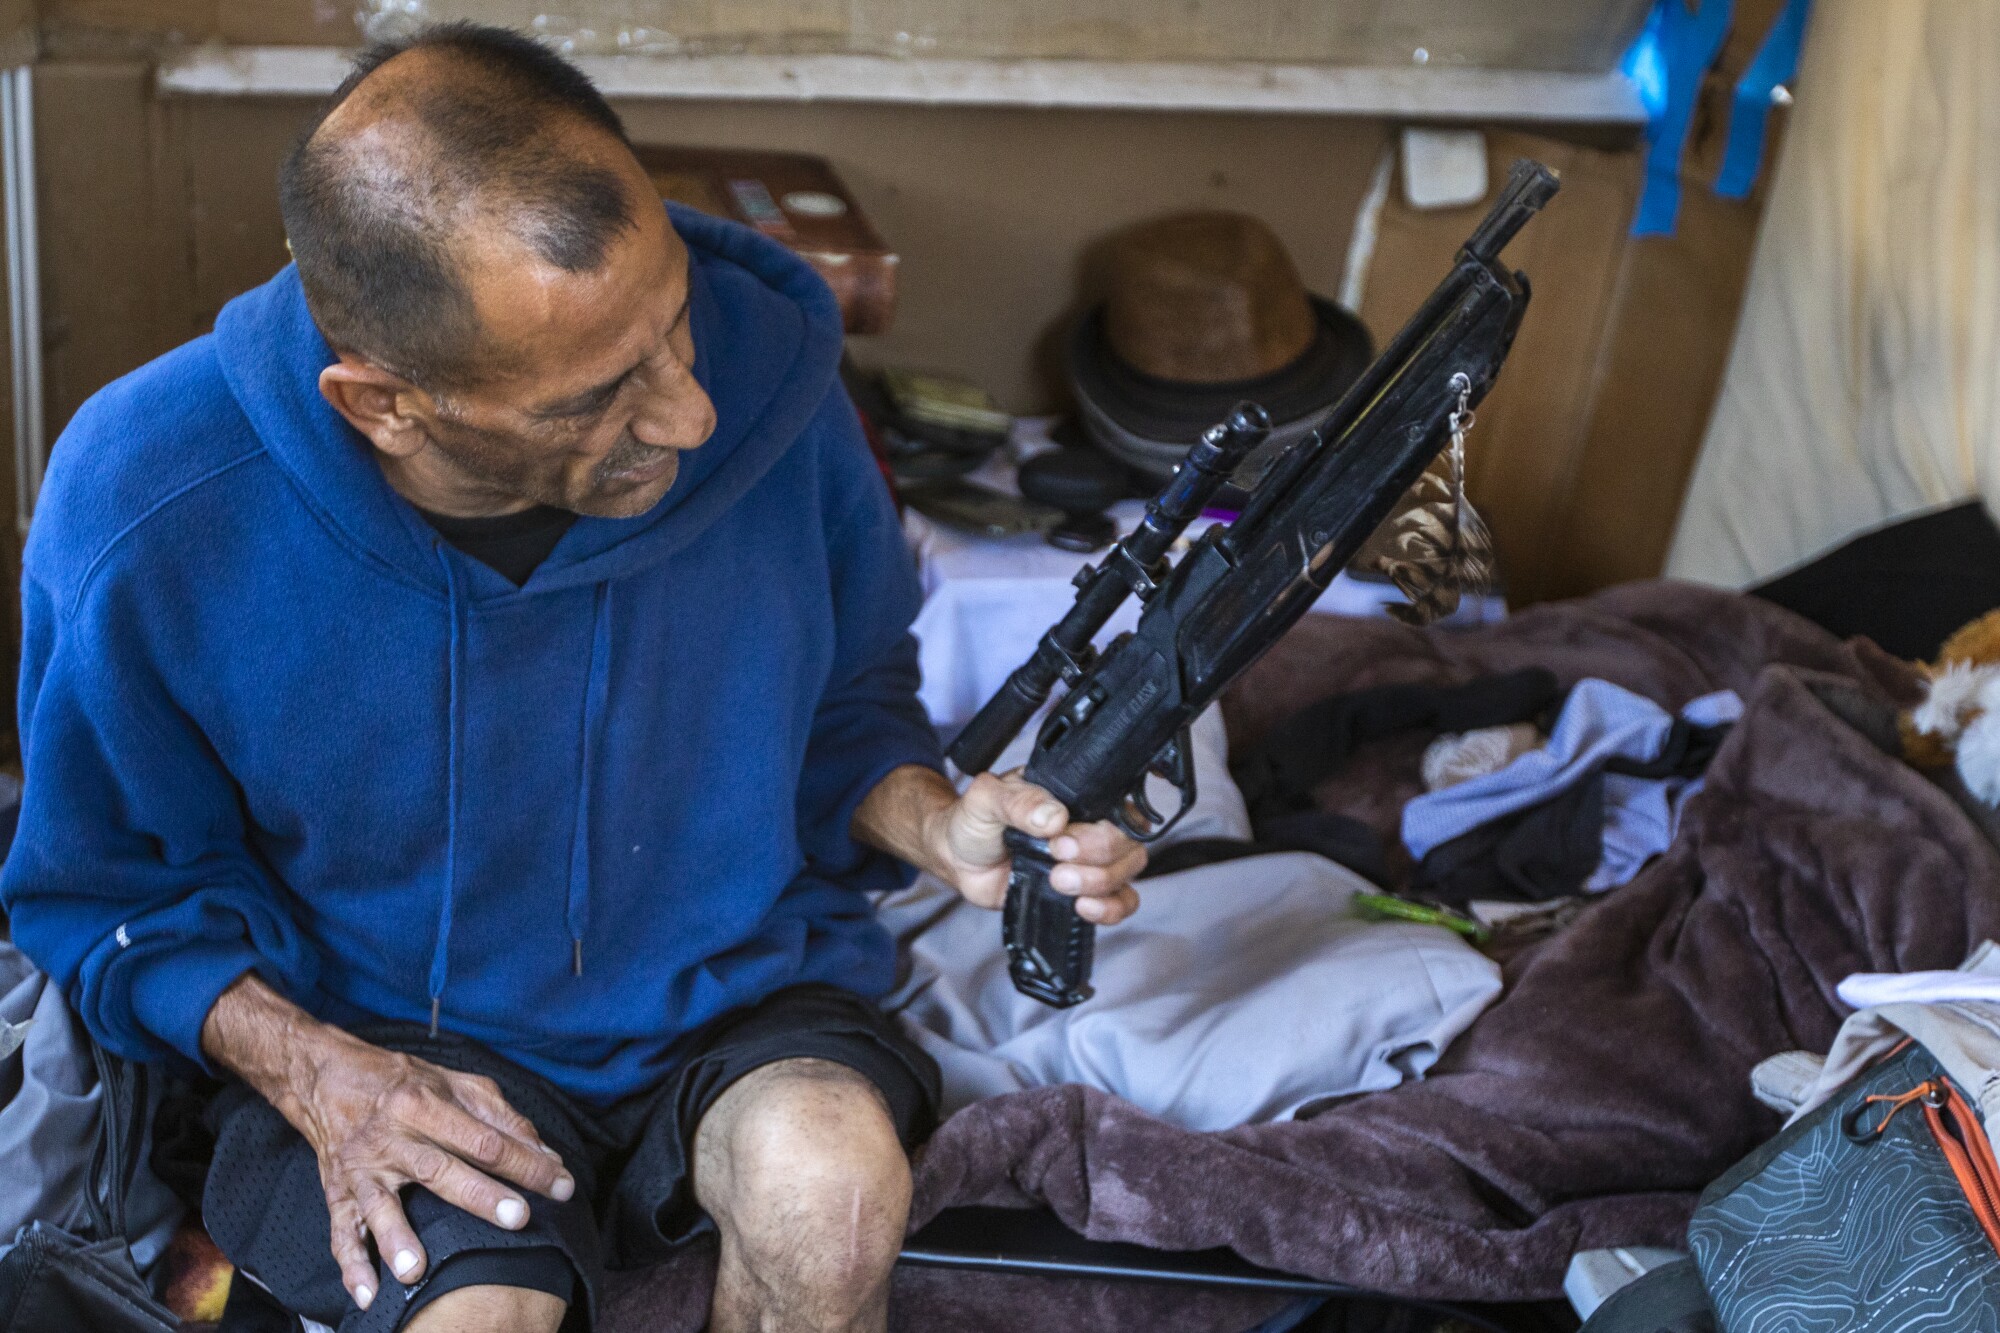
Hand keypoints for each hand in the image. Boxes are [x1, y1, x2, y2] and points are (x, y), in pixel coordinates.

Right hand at [201, 976, 574, 1311]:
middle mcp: (390, 1136)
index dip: (526, 1162)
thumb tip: (545, 1152)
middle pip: (439, 1170)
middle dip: (480, 1197)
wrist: (326, 1078)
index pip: (484, 1138)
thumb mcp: (456, 1083)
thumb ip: (502, 1117)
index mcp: (423, 1103)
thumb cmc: (403, 1082)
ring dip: (398, 1239)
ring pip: (381, 1205)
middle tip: (518, 1218)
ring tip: (417, 1270)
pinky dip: (352, 1264)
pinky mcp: (338, 1193)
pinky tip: (368, 1292)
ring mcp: (361, 1168)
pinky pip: (342, 1232)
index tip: (561, 1184)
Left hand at [928, 770, 1146, 923]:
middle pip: (1127, 845)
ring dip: (1100, 884)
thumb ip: (1017, 801)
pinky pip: (1120, 903)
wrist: (958, 857)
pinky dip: (1110, 910)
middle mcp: (1091, 827)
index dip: (1099, 831)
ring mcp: (1091, 861)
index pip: (1117, 810)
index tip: (1061, 842)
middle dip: (1096, 859)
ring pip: (1127, 873)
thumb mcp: (987, 800)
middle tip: (1055, 862)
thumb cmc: (975, 820)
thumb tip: (1054, 815)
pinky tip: (1084, 908)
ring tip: (1059, 883)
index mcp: (1077, 797)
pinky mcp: (1084, 892)